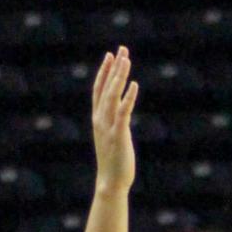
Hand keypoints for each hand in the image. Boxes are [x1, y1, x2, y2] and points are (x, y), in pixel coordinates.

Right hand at [92, 48, 138, 193]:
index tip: (110, 56)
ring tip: (126, 60)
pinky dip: (128, 97)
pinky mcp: (119, 135)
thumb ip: (115, 121)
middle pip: (106, 87)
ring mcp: (108, 127)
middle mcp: (100, 119)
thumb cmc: (113, 161)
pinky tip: (134, 84)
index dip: (104, 72)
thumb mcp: (111, 136)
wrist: (111, 182)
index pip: (98, 89)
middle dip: (114, 67)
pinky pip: (123, 112)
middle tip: (122, 49)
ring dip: (119, 76)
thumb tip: (122, 108)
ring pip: (112, 95)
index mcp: (97, 119)